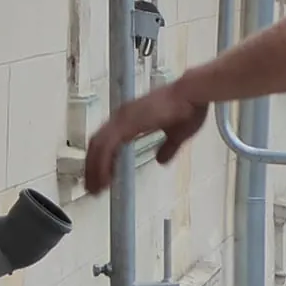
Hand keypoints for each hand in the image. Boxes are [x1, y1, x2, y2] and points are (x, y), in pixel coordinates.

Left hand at [83, 82, 208, 191]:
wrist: (193, 95)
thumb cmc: (188, 109)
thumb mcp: (177, 135)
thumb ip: (168, 148)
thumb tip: (161, 160)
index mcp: (131, 117)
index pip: (107, 140)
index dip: (101, 160)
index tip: (102, 177)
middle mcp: (122, 115)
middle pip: (97, 144)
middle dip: (92, 168)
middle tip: (93, 188)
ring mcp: (122, 118)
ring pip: (98, 147)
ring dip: (93, 169)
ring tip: (95, 189)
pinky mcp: (126, 124)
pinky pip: (107, 147)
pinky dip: (102, 165)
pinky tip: (104, 180)